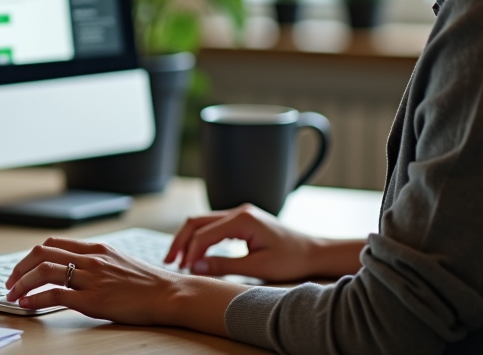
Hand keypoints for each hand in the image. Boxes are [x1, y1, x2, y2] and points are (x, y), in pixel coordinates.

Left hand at [4, 237, 184, 324]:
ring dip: (22, 283)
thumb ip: (95, 261)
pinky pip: (55, 295)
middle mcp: (91, 258)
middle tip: (10, 282)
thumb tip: (72, 267)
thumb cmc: (146, 282)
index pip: (53, 243)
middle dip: (19, 267)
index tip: (21, 269)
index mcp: (96, 248)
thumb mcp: (118, 261)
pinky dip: (35, 299)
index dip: (31, 255)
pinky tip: (26, 305)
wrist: (169, 294)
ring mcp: (92, 278)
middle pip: (42, 253)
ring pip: (44, 271)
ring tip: (13, 295)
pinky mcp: (94, 300)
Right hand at [164, 203, 359, 281]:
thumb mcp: (257, 267)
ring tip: (178, 259)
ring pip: (202, 221)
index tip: (184, 270)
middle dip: (181, 241)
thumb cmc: (291, 260)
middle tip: (169, 261)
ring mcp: (239, 213)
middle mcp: (238, 211)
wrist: (313, 252)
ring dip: (188, 239)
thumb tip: (195, 266)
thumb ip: (224, 265)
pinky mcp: (241, 220)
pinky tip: (195, 253)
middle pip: (197, 221)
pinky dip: (201, 238)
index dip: (191, 252)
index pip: (205, 233)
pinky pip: (213, 225)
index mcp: (242, 219)